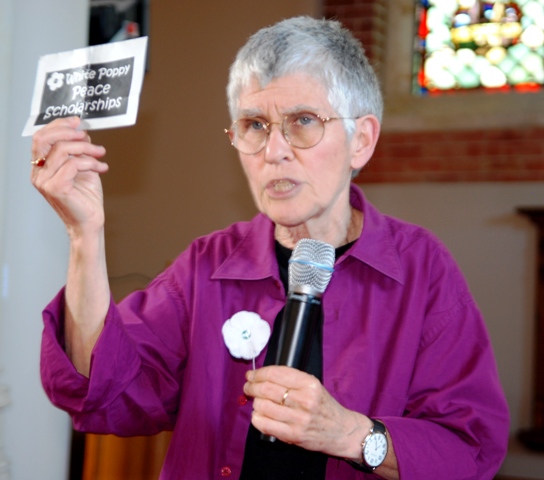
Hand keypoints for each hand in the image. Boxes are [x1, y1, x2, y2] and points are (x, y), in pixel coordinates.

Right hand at [31, 116, 108, 238]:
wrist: (90, 222)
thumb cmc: (86, 198)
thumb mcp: (83, 167)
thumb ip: (78, 150)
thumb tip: (82, 131)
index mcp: (40, 167)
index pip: (41, 137)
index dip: (58, 125)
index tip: (77, 121)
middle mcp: (38, 173)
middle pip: (44, 139)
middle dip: (68, 132)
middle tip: (87, 136)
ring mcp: (44, 181)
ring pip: (63, 150)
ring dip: (87, 148)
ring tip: (101, 154)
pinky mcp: (56, 187)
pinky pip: (73, 164)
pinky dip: (91, 162)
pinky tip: (101, 168)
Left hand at [243, 365, 370, 458]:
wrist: (341, 431)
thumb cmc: (324, 406)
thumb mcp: (313, 386)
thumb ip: (291, 380)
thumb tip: (261, 376)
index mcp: (309, 384)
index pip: (276, 373)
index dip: (259, 373)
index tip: (251, 374)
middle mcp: (304, 400)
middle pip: (266, 389)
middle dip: (252, 386)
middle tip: (248, 387)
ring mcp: (298, 419)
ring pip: (262, 406)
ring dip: (255, 402)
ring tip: (257, 402)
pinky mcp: (293, 436)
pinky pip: (264, 424)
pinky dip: (256, 418)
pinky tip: (260, 415)